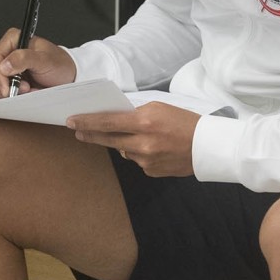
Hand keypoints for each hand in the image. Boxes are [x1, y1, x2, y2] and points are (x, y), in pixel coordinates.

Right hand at [0, 32, 75, 96]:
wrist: (69, 76)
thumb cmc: (60, 64)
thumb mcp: (45, 60)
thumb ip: (25, 59)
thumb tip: (4, 65)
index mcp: (13, 39)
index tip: (7, 88)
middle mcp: (7, 52)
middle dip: (6, 85)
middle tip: (25, 89)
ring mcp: (8, 68)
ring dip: (11, 92)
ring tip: (30, 89)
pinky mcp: (10, 81)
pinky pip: (2, 92)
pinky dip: (14, 96)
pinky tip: (29, 92)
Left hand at [67, 102, 198, 175]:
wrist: (207, 146)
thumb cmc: (185, 122)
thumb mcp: (159, 108)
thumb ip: (135, 114)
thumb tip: (115, 121)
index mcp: (144, 122)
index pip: (107, 122)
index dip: (87, 122)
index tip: (71, 122)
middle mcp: (142, 143)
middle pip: (108, 139)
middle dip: (91, 134)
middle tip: (78, 131)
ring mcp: (146, 160)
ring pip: (123, 151)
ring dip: (124, 143)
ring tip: (140, 136)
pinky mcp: (151, 171)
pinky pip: (137, 160)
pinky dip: (140, 153)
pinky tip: (154, 148)